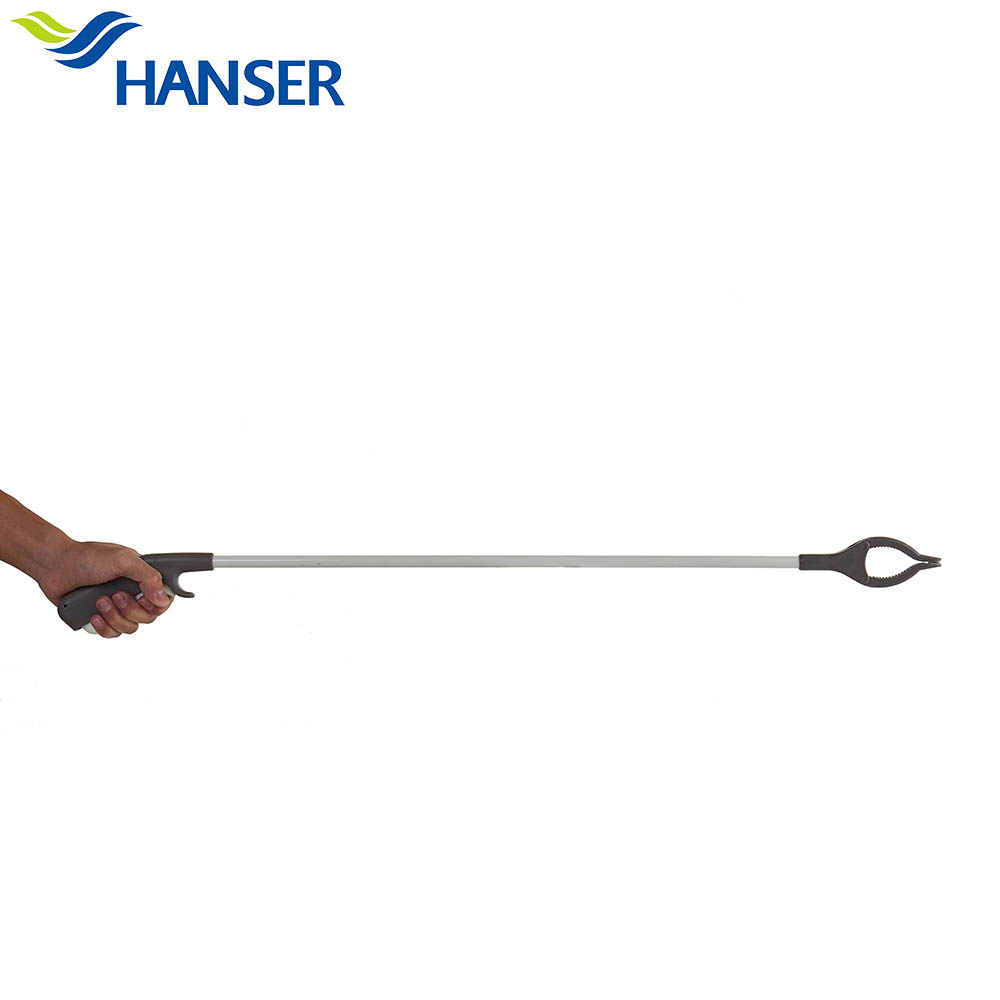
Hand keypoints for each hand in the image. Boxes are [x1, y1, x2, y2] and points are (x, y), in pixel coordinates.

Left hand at [37, 541, 172, 637]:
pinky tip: (93, 614)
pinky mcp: (100, 618)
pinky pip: (112, 633)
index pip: (163, 600)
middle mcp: (132, 593)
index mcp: (141, 578)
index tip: (143, 599)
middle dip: (130, 609)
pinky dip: (103, 626)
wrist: (54, 566)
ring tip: (99, 600)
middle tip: (115, 595)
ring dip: (115, 617)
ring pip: (130, 627)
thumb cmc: (87, 558)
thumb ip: (148, 577)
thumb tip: (162, 598)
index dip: (156, 605)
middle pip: (148, 617)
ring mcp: (116, 607)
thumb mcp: (123, 560)